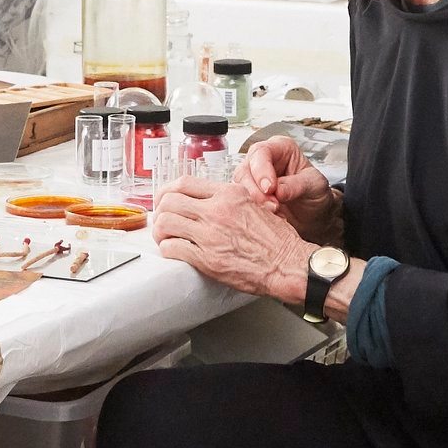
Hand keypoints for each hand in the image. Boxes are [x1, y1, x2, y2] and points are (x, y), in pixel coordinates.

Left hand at [152, 175, 310, 301]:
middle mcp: (216, 210)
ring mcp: (209, 234)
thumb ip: (229, 199)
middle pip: (169, 201)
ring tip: (165, 236)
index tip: (166, 198)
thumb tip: (208, 200)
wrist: (287, 264)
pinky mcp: (206, 258)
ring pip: (165, 223)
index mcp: (228, 194)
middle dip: (161, 211)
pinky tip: (173, 250)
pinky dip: (167, 249)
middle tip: (162, 219)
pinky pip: (172, 248)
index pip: (183, 183)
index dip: (168, 191)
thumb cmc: (277, 240)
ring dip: (160, 231)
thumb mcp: (254, 204)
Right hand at [235, 136, 339, 240]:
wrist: (314, 215)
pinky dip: (253, 210)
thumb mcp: (314, 185)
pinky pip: (241, 201)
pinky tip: (269, 217)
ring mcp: (253, 179)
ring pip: (239, 187)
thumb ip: (296, 185)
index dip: (261, 170)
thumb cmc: (315, 193)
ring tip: (274, 212)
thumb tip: (278, 191)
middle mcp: (263, 161)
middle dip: (256, 190)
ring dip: (254, 202)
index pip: (261, 152)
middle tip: (272, 205)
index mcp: (281, 148)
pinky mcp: (248, 196)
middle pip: (245, 169)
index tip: (270, 189)